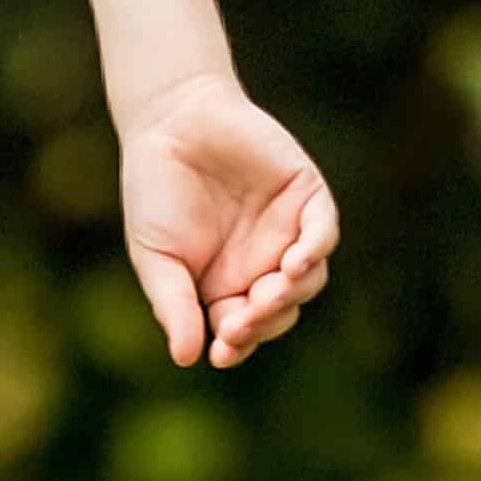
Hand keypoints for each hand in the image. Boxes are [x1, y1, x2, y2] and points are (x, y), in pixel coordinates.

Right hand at [115, 77, 338, 366]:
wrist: (170, 122)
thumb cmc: (156, 192)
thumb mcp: (157, 256)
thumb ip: (174, 304)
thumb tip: (186, 358)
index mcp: (225, 286)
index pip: (243, 330)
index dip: (237, 345)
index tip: (222, 351)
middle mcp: (261, 264)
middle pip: (280, 310)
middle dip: (263, 321)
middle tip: (241, 321)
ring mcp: (287, 230)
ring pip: (308, 279)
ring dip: (290, 293)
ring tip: (269, 291)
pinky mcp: (305, 195)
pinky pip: (324, 231)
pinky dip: (315, 249)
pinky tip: (294, 262)